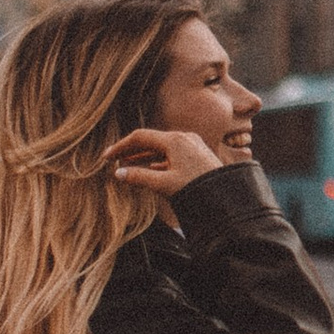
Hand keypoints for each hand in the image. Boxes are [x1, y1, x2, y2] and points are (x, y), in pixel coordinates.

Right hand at [102, 126, 225, 197]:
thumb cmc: (197, 189)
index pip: (140, 137)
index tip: (106, 157)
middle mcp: (183, 138)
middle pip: (150, 140)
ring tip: (128, 166)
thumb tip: (118, 173)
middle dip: (131, 150)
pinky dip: (158, 161)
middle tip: (114, 160)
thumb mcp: (164, 184)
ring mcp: (192, 145)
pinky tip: (150, 169)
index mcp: (174, 140)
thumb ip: (139, 177)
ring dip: (144, 156)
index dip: (121, 146)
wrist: (226, 196)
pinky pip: (172, 154)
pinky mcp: (197, 155)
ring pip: (161, 148)